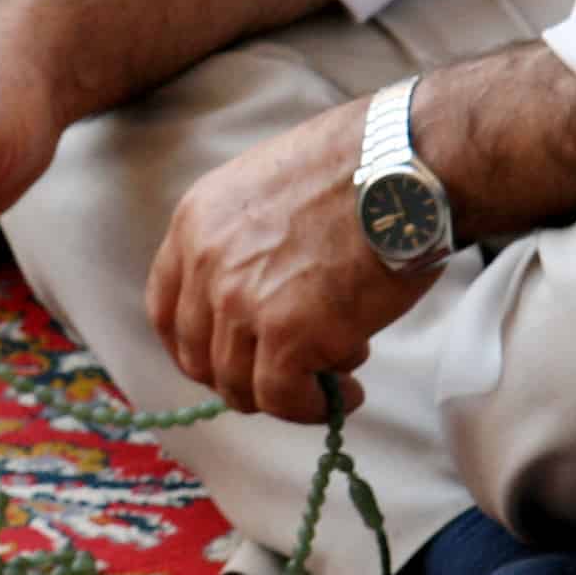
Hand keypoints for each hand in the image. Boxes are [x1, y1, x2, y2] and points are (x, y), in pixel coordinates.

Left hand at [147, 96, 441, 423]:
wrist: (410, 167)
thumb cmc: (362, 170)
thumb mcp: (270, 188)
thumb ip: (246, 241)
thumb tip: (259, 297)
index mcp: (197, 222)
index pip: (165, 310)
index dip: (195, 347)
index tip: (226, 361)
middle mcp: (207, 263)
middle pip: (198, 357)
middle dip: (242, 377)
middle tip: (290, 376)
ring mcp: (242, 300)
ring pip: (238, 385)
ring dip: (286, 394)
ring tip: (335, 378)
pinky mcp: (288, 334)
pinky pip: (282, 397)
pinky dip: (312, 407)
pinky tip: (348, 394)